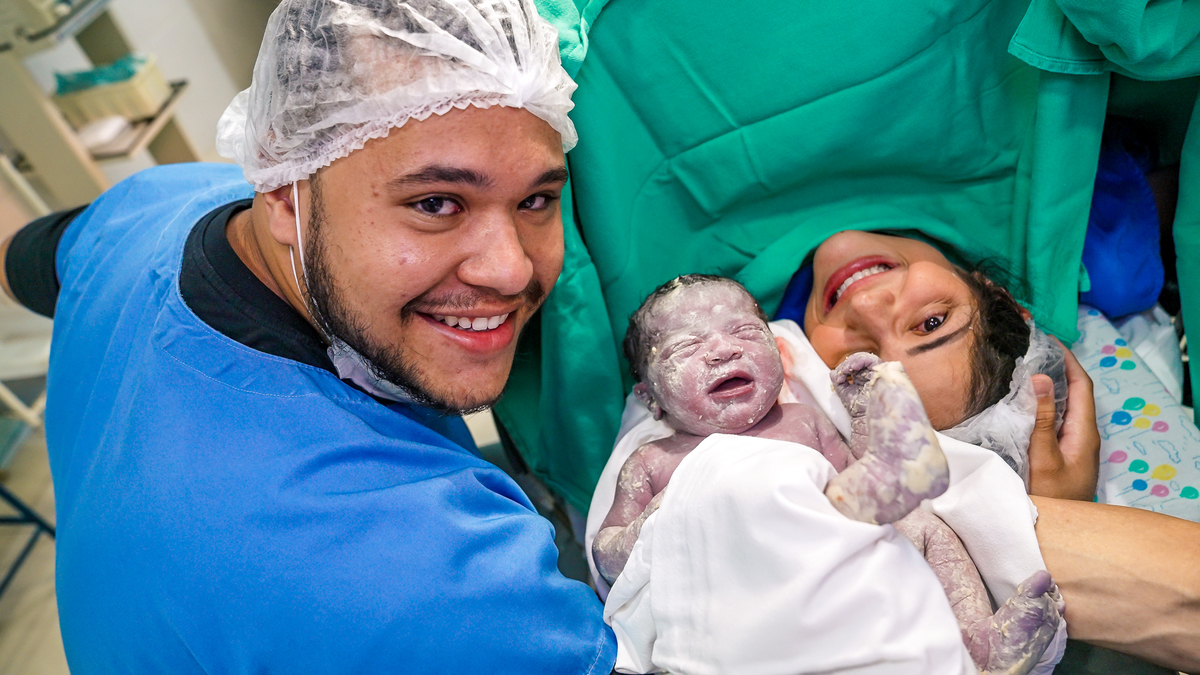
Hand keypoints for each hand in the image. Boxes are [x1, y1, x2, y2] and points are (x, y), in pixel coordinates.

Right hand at [1028, 340, 1099, 499]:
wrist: (1054, 534)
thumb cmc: (1052, 498)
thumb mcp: (1044, 458)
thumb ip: (1042, 419)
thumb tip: (1042, 377)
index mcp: (1084, 432)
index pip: (1082, 384)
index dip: (1068, 359)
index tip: (1047, 339)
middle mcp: (1082, 435)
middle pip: (1074, 392)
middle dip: (1057, 367)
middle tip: (1030, 348)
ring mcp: (1072, 445)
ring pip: (1063, 406)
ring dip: (1048, 385)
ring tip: (1024, 366)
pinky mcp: (1060, 453)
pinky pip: (1053, 420)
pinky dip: (1041, 404)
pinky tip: (1022, 401)